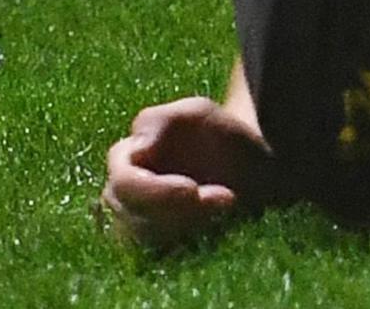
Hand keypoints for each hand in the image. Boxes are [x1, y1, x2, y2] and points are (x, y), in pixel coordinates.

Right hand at [97, 96, 271, 251]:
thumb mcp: (197, 113)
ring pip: (147, 239)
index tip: (193, 189)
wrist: (248, 164)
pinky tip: (219, 223)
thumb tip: (135, 148)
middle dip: (179, 210)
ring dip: (190, 226)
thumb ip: (161, 121)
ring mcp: (135, 222)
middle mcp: (121, 194)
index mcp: (125, 157)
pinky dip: (192, 241)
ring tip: (227, 205)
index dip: (156, 191)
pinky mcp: (156, 244)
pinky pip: (161, 256)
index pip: (123, 184)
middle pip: (131, 216)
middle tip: (225, 197)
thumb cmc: (219, 134)